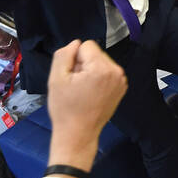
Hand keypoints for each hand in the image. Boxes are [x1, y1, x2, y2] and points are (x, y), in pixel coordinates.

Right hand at [45, 40, 126, 174]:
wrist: (78, 134)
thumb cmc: (65, 109)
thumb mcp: (56, 78)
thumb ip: (64, 54)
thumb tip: (75, 44)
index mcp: (102, 68)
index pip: (86, 45)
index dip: (74, 59)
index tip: (71, 76)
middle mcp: (116, 72)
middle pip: (95, 53)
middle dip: (83, 65)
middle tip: (76, 85)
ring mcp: (121, 81)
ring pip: (100, 62)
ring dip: (90, 72)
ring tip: (83, 90)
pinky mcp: (121, 88)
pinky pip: (107, 73)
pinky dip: (98, 79)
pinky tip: (91, 93)